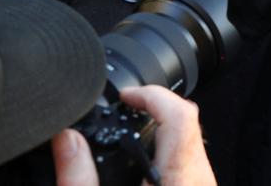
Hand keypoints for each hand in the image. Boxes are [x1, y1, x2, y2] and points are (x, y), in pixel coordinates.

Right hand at [51, 85, 216, 185]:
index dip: (151, 94)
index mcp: (178, 177)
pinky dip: (167, 151)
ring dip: (162, 130)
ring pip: (190, 141)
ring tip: (130, 131)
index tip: (126, 96)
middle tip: (126, 108)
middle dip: (155, 108)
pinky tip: (142, 162)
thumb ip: (78, 178)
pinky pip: (189, 160)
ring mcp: (202, 184)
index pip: (179, 114)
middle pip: (187, 122)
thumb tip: (68, 139)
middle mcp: (198, 178)